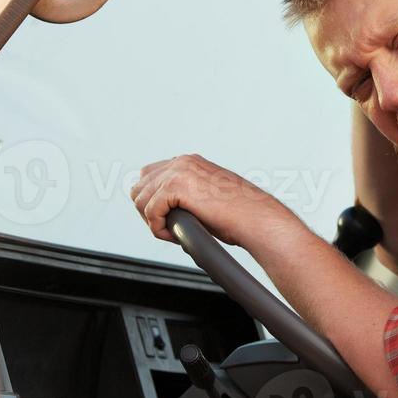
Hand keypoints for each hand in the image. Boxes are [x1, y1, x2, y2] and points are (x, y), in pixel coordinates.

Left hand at [129, 153, 293, 247]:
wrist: (257, 219)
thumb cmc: (240, 215)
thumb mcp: (207, 197)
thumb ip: (186, 195)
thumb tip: (163, 210)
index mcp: (189, 162)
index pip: (150, 176)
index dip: (153, 202)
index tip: (168, 220)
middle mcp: (182, 162)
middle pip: (139, 186)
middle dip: (148, 211)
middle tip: (168, 228)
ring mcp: (178, 171)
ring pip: (141, 200)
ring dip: (153, 221)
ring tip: (174, 233)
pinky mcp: (176, 186)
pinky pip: (150, 211)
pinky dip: (157, 228)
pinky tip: (175, 235)